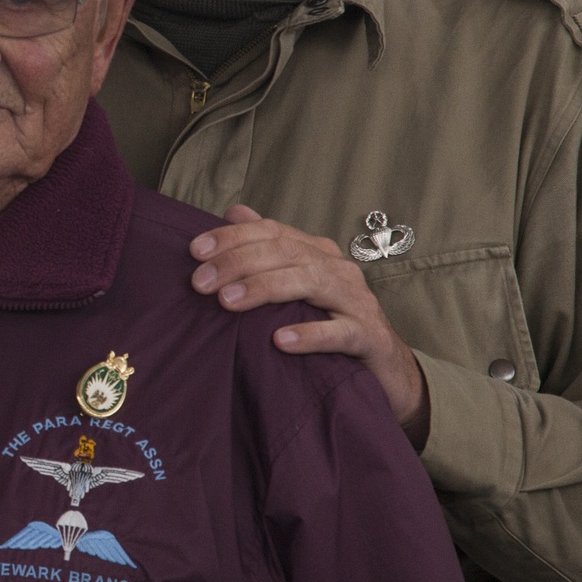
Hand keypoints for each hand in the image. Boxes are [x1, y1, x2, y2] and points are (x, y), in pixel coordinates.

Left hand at [190, 205, 429, 448]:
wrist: (386, 368)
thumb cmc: (333, 324)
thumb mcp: (299, 284)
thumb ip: (269, 249)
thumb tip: (233, 212)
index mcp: (318, 253)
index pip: (273, 232)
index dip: (233, 237)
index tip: (195, 251)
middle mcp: (338, 270)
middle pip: (286, 252)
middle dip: (238, 263)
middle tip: (200, 282)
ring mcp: (356, 301)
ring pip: (309, 283)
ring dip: (264, 288)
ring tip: (228, 302)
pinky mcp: (368, 337)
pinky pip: (338, 332)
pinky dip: (309, 335)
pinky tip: (280, 340)